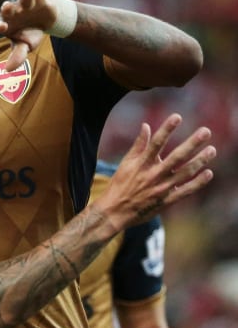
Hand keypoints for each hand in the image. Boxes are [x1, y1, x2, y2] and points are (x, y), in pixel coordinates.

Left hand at [0, 0, 54, 70]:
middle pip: (10, 9)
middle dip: (9, 8)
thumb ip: (17, 56)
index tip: (2, 27)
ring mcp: (26, 3)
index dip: (1, 24)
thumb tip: (7, 70)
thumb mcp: (25, 46)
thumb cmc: (29, 34)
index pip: (0, 23)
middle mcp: (14, 11)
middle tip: (7, 7)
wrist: (45, 23)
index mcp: (7, 23)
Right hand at [94, 114, 214, 232]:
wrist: (115, 211)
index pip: (156, 143)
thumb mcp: (126, 163)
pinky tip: (208, 173)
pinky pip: (186, 191)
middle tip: (206, 131)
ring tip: (212, 150)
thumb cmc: (120, 184)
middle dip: (192, 143)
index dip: (167, 129)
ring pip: (185, 173)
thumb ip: (138, 145)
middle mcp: (154, 174)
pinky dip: (198, 183)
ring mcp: (162, 188)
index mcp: (142, 163)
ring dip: (200, 160)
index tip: (177, 116)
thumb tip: (146, 126)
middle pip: (177, 156)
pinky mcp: (167, 200)